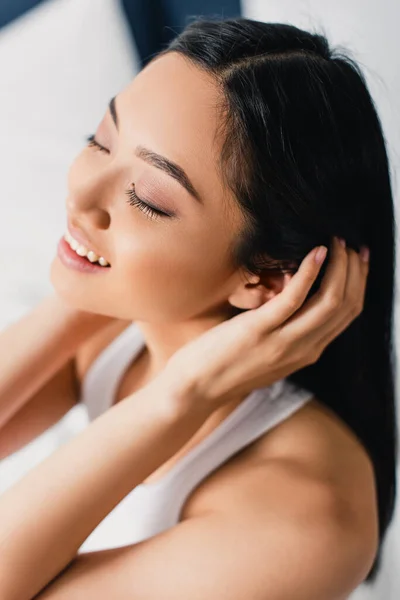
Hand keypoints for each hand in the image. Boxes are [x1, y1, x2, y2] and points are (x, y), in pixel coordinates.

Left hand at [161, 237, 369, 414]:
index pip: (346, 316)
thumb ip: (288, 335)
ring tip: (337, 242)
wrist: (195, 389)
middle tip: (352, 244)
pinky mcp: (259, 330)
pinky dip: (309, 272)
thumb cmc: (226, 367)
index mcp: (306, 353)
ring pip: (329, 301)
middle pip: (345, 306)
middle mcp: (302, 350)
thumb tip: (295, 305)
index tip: (358, 260)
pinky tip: (315, 251)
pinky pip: (294, 298)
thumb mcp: (268, 355)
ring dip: (339, 267)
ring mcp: (282, 341)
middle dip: (355, 271)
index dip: (358, 284)